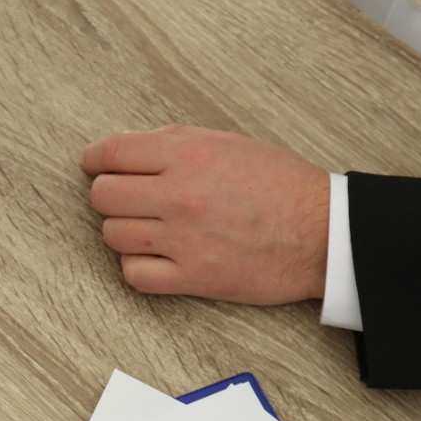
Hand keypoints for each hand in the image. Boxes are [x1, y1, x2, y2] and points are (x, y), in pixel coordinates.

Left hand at [81, 126, 330, 304]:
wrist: (324, 232)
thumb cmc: (279, 183)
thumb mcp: (225, 142)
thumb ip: (172, 142)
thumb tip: (124, 150)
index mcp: (185, 154)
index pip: (110, 154)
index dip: (95, 159)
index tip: (95, 165)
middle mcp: (178, 195)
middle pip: (102, 196)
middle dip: (109, 195)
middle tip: (128, 198)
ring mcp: (183, 239)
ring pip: (112, 235)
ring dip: (123, 231)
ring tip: (145, 227)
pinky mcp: (194, 277)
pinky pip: (134, 275)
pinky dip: (136, 267)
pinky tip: (154, 257)